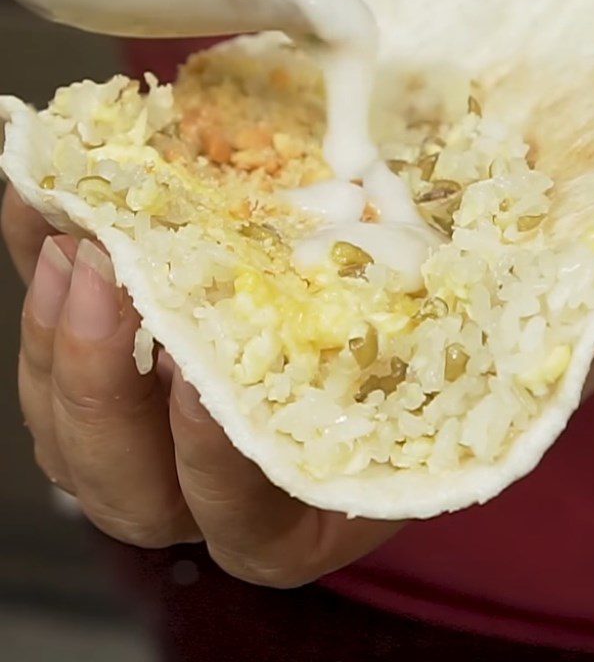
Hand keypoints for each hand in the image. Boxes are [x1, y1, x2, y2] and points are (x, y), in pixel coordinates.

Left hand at [7, 212, 398, 585]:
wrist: (376, 322)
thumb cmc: (406, 343)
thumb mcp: (414, 337)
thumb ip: (400, 327)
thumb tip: (382, 246)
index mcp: (297, 513)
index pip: (246, 524)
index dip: (213, 464)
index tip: (200, 375)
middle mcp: (211, 498)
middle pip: (129, 494)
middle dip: (101, 389)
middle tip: (106, 277)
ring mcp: (149, 450)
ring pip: (69, 442)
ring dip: (54, 342)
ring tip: (73, 242)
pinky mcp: (108, 393)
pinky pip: (45, 364)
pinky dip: (37, 285)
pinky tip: (41, 212)